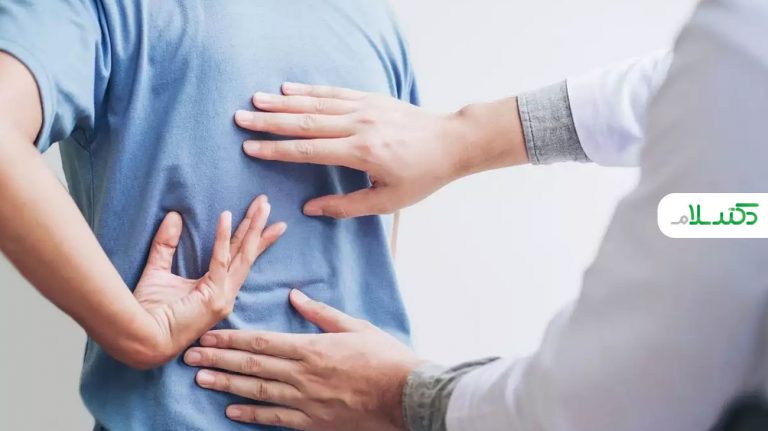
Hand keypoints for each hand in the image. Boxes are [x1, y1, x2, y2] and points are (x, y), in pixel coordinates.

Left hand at [133, 195, 285, 367]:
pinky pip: (221, 260)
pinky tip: (226, 215)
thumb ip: (166, 245)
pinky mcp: (214, 297)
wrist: (140, 338)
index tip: (263, 218)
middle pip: (247, 254)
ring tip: (262, 205)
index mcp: (216, 291)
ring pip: (243, 255)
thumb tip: (174, 216)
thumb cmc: (147, 312)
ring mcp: (223, 297)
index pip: (238, 258)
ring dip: (253, 227)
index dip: (251, 238)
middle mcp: (225, 294)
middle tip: (267, 203)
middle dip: (258, 227)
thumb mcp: (158, 271)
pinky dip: (223, 237)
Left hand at [184, 289, 423, 430]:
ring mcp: (306, 400)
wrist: (404, 395)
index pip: (262, 342)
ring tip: (201, 380)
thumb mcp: (355, 326)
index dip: (231, 339)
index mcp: (311, 348)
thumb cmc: (383, 357)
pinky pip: (276, 418)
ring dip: (227, 385)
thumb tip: (295, 295)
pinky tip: (231, 411)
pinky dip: (252, 415)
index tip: (208, 336)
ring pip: (258, 392)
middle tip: (190, 356)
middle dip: (218, 360)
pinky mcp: (313, 421)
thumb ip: (321, 313)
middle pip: (252, 366)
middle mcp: (302, 374)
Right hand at [235, 83, 526, 218]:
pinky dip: (309, 90)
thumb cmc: (422, 176)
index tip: (250, 149)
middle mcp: (360, 125)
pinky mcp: (371, 98)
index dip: (278, 150)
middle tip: (240, 119)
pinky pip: (334, 92)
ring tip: (255, 101)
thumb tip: (310, 209)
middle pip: (306, 122)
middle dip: (270, 122)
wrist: (451, 142)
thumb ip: (347, 206)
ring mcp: (365, 108)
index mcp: (362, 153)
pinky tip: (288, 89)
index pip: (309, 151)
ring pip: (316, 103)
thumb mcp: (388, 202)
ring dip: (283, 102)